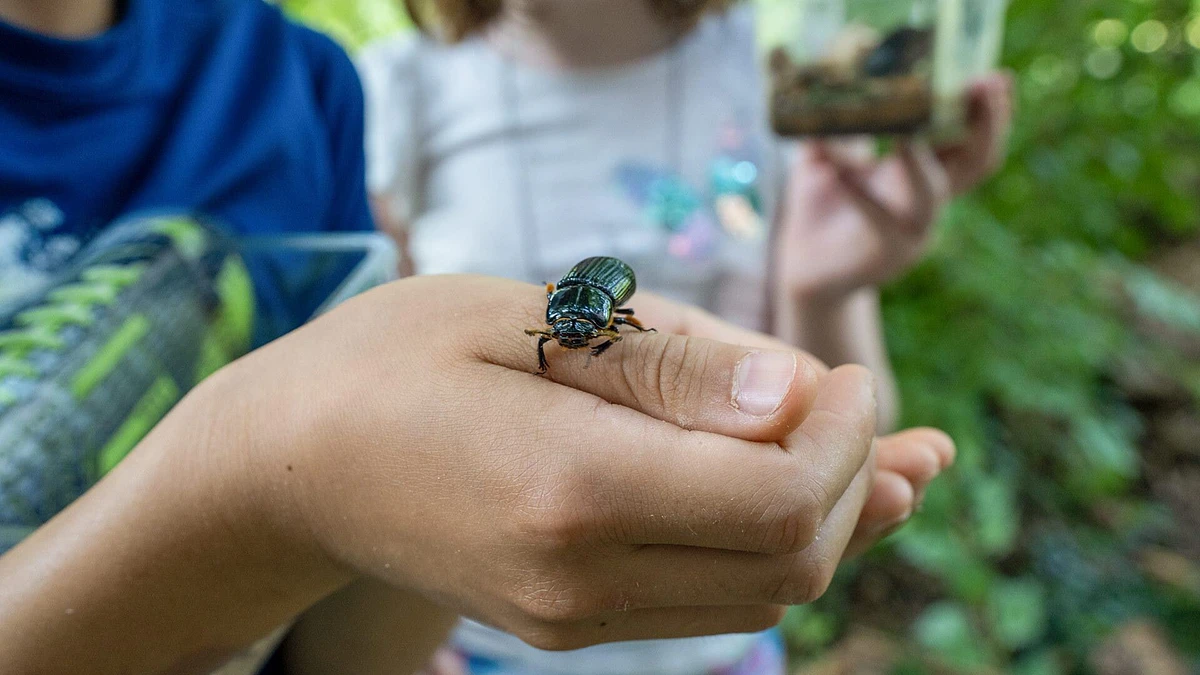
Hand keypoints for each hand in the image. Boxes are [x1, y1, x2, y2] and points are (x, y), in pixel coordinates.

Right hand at [0, 276, 953, 673]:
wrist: (292, 464)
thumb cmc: (397, 359)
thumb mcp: (529, 318)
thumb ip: (670, 365)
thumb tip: (797, 397)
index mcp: (571, 490)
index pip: (778, 502)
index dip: (846, 441)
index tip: (845, 376)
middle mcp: (580, 581)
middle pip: (790, 565)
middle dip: (858, 484)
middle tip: (868, 404)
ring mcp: (574, 617)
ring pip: (762, 596)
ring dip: (835, 520)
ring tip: (885, 453)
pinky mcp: (572, 623)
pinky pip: (710, 599)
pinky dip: (772, 544)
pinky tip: (798, 488)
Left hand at [776, 73, 1013, 299]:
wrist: (808, 269)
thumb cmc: (822, 203)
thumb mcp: (826, 151)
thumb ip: (832, 119)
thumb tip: (827, 75)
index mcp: (925, 168)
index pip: (970, 136)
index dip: (988, 109)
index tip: (996, 77)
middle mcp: (928, 197)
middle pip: (976, 163)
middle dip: (987, 125)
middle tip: (986, 87)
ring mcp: (912, 230)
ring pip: (932, 194)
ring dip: (921, 162)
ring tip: (907, 134)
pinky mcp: (884, 253)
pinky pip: (877, 220)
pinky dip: (858, 193)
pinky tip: (833, 168)